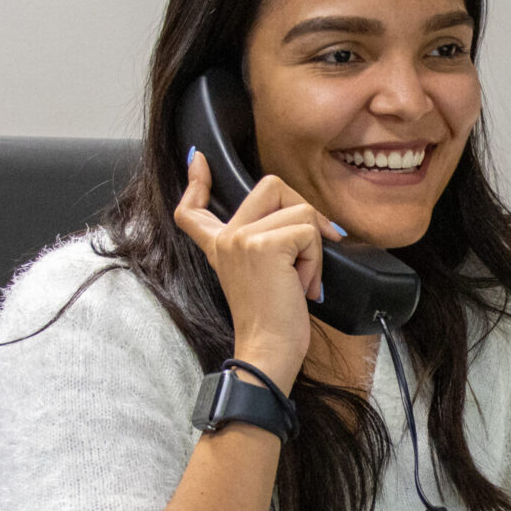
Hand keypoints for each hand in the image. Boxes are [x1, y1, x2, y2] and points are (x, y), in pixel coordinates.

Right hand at [173, 153, 337, 390]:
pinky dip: (315, 259)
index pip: (194, 208)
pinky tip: (302, 285)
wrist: (269, 349)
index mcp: (219, 246)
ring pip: (300, 211)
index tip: (198, 161)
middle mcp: (226, 238)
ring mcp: (241, 238)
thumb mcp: (262, 275)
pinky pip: (309, 232)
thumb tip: (303, 216)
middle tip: (307, 251)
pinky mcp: (264, 246)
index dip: (197, 182)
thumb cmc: (273, 321)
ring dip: (313, 248)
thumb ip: (267, 245)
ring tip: (300, 279)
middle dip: (303, 212)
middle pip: (272, 185)